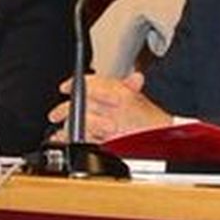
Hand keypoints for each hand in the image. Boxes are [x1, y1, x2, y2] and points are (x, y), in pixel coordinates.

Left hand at [48, 71, 170, 141]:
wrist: (163, 140)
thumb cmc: (153, 122)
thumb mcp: (140, 99)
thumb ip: (129, 87)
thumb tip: (130, 77)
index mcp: (121, 93)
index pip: (92, 84)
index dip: (76, 84)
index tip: (65, 87)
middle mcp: (115, 107)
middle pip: (83, 103)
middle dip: (66, 108)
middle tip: (55, 113)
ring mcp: (111, 125)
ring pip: (82, 121)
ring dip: (67, 125)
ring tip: (60, 128)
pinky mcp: (109, 141)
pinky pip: (85, 139)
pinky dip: (72, 139)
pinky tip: (65, 138)